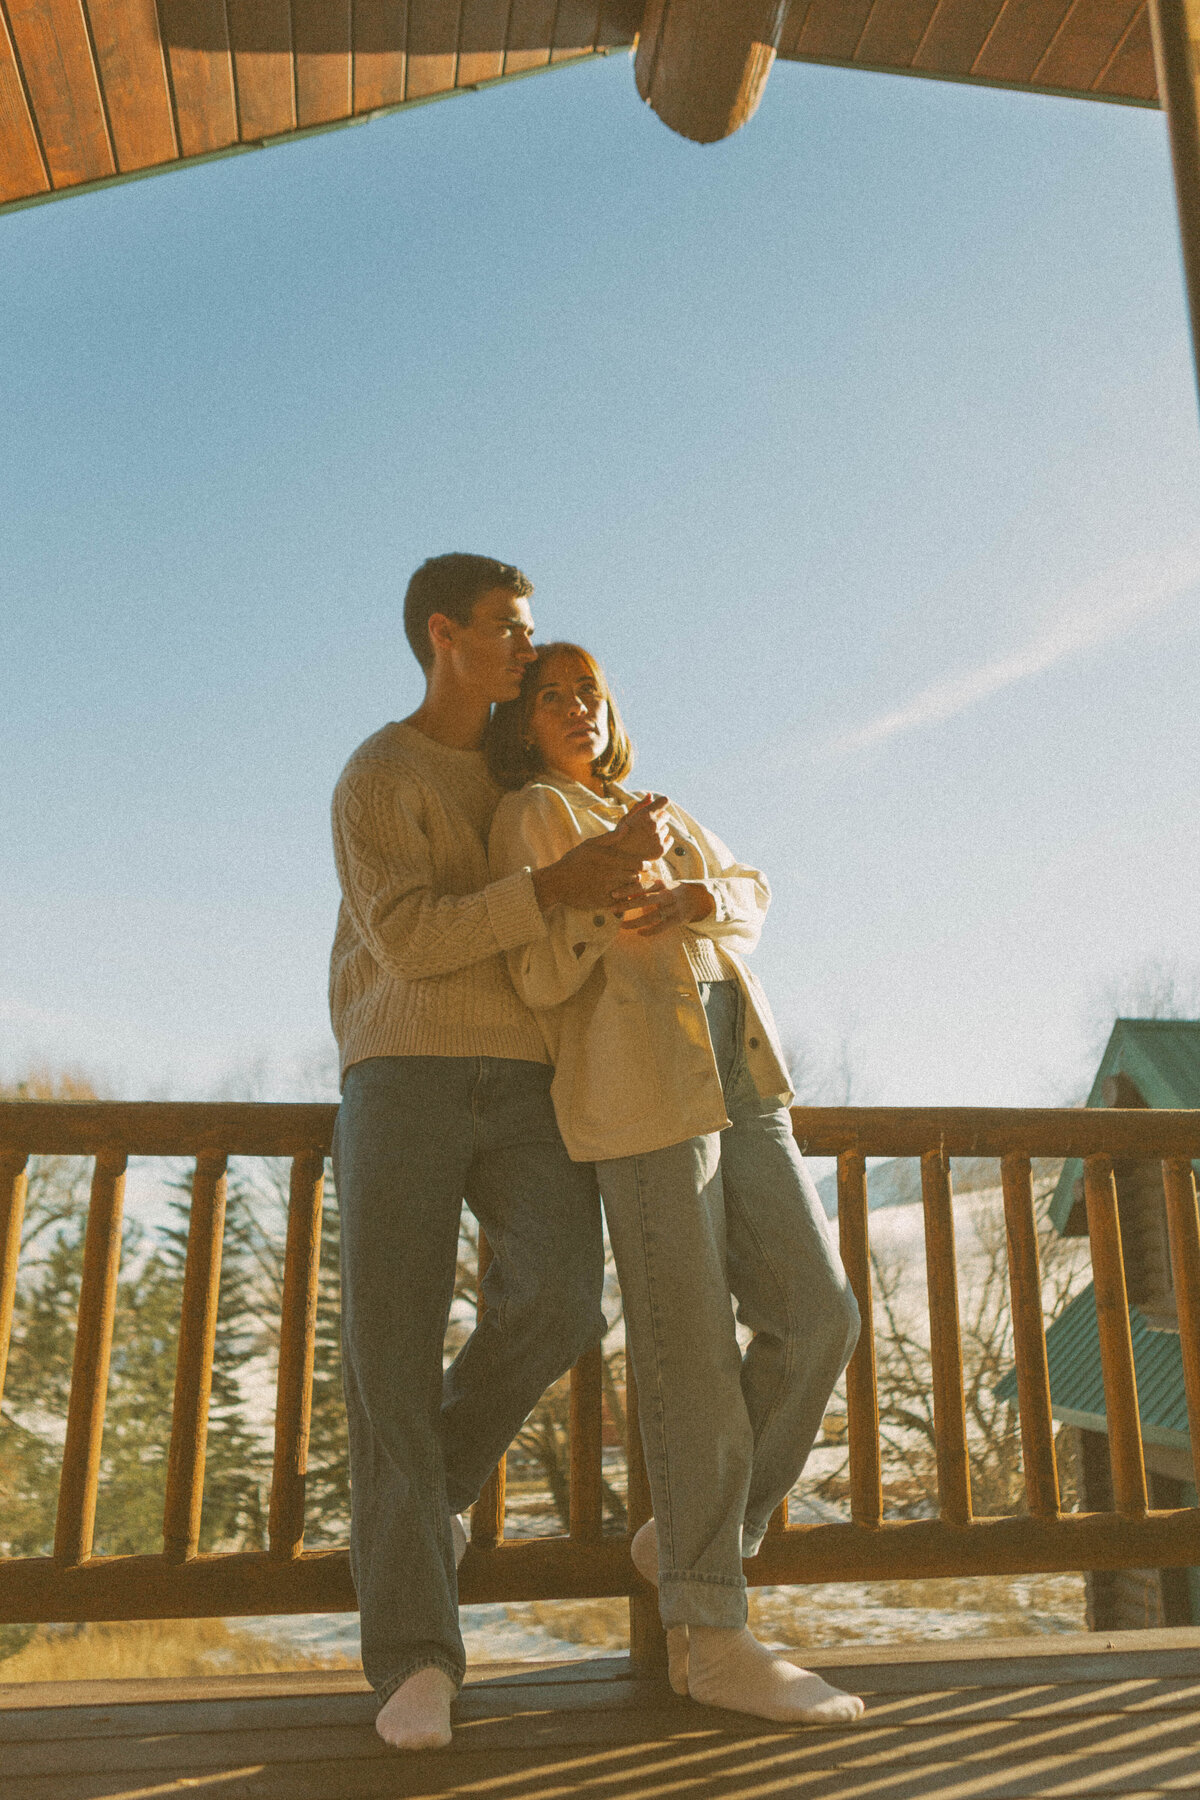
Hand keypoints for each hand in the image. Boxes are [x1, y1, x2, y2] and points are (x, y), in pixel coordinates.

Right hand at [531, 796, 672, 913]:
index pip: (639, 864)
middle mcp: (612, 875)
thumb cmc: (573, 861)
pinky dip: (620, 898)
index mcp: (611, 860)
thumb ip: (610, 838)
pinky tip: (612, 893)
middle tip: (627, 874)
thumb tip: (627, 828)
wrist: (557, 883)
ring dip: (627, 887)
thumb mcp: (589, 845)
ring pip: (629, 889)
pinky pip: (620, 901)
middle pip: (635, 877)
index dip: (643, 865)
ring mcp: (608, 890)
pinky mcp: (604, 902)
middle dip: (633, 875)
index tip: (641, 865)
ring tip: (620, 883)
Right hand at [608, 794, 672, 862]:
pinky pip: (669, 840)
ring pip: (666, 829)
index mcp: (645, 814)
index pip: (664, 801)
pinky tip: (653, 842)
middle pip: (666, 815)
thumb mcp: (627, 818)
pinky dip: (664, 840)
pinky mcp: (661, 850)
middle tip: (647, 825)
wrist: (616, 858)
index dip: (661, 803)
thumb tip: (650, 795)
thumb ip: (640, 805)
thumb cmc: (620, 836)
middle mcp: (653, 825)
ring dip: (659, 830)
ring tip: (646, 837)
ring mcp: (658, 838)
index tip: (659, 805)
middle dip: (659, 818)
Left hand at [613, 878, 715, 936]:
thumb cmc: (672, 890)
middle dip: (627, 905)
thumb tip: (625, 888)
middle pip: (645, 900)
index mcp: (661, 884)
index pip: (642, 886)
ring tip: (622, 925)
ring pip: (652, 917)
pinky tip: (639, 933)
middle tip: (611, 909)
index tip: (613, 894)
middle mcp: (667, 895)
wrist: (697, 898)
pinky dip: (650, 931)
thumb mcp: (660, 884)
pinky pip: (662, 927)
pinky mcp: (677, 920)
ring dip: (635, 922)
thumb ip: (644, 885)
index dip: (627, 890)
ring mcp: (673, 908)